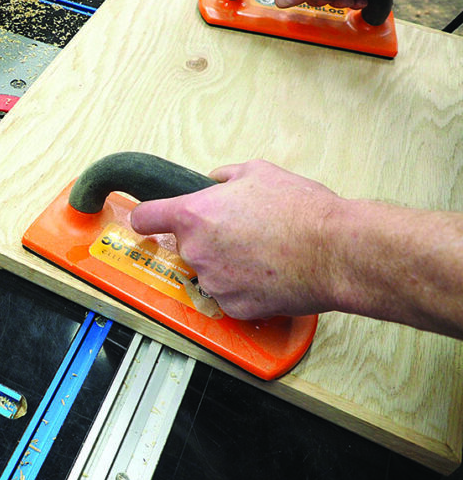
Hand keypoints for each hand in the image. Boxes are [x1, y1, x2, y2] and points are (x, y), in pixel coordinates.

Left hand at [128, 160, 342, 319]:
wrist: (336, 251)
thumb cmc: (301, 210)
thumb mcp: (259, 172)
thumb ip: (226, 177)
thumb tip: (216, 180)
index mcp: (193, 215)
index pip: (145, 218)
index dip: (146, 218)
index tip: (148, 221)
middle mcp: (196, 251)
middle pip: (187, 246)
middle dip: (208, 239)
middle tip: (243, 231)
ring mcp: (214, 282)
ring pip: (210, 271)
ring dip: (228, 264)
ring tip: (265, 251)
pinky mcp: (235, 307)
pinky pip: (231, 295)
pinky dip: (246, 287)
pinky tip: (271, 273)